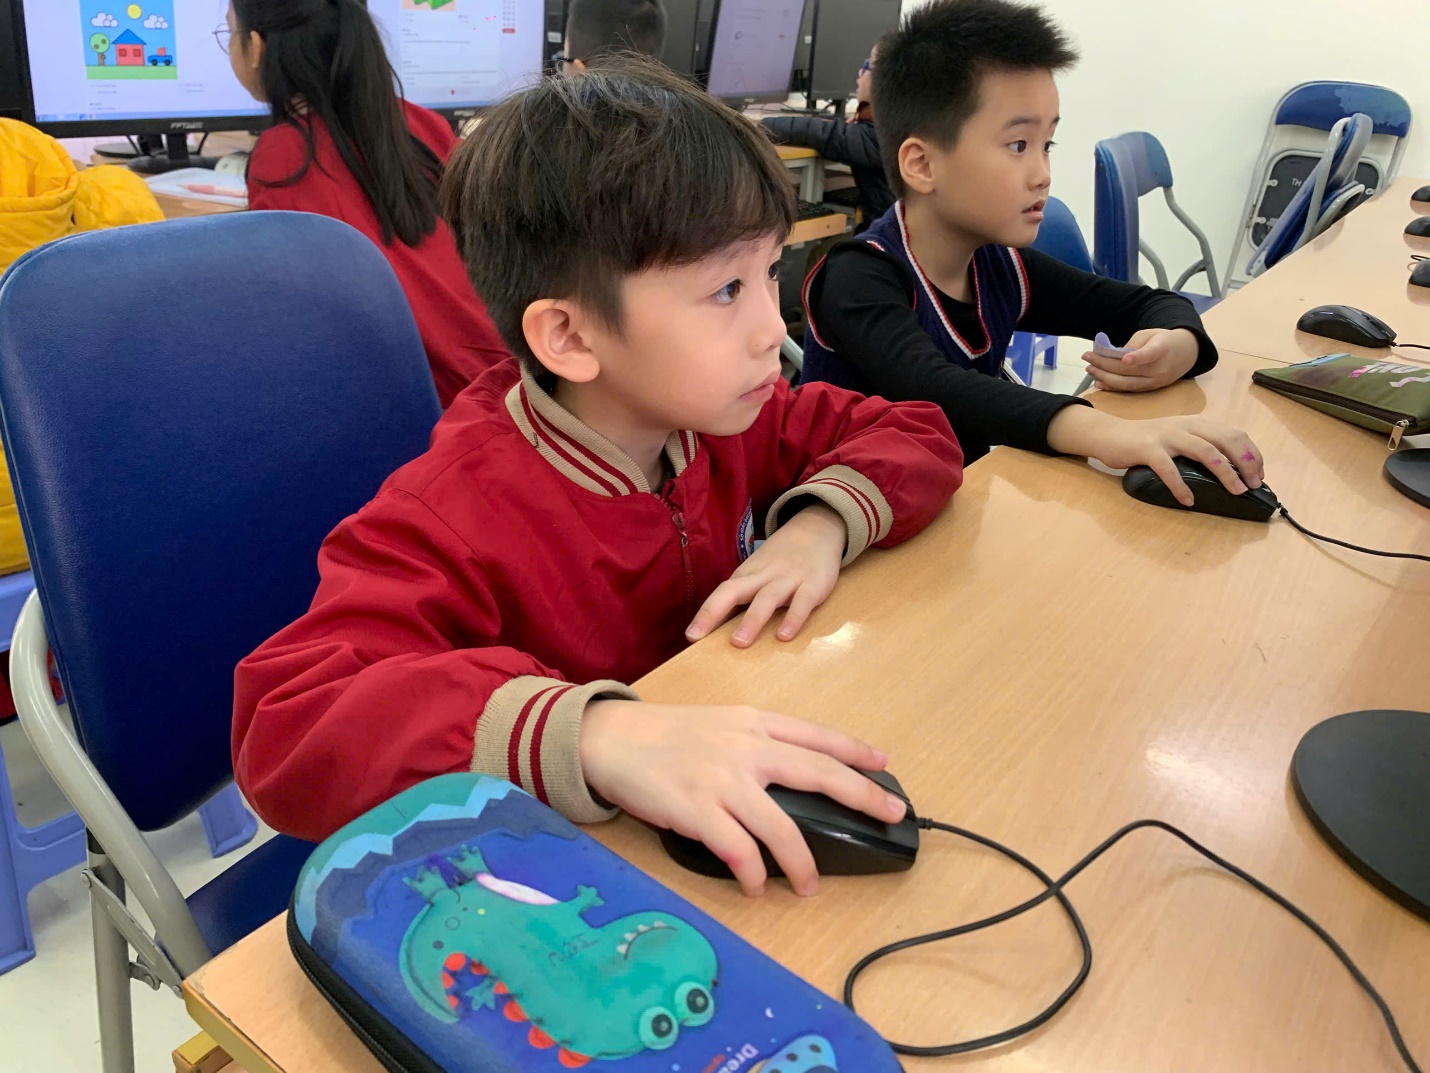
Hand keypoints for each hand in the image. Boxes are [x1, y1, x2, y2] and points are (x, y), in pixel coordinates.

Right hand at [580, 700, 906, 896]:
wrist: (609, 738)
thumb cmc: (663, 733)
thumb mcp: (717, 723)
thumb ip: (753, 742)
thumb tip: (790, 776)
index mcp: (753, 722)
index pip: (816, 735)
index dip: (854, 751)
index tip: (883, 765)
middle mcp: (746, 747)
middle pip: (818, 772)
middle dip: (861, 795)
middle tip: (891, 816)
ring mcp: (722, 779)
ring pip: (781, 826)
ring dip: (802, 862)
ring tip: (810, 886)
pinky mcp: (697, 810)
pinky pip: (739, 851)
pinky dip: (752, 875)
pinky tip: (756, 888)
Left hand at [685, 503, 845, 647]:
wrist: (817, 531)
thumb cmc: (781, 562)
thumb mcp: (758, 575)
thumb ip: (741, 599)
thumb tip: (716, 629)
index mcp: (747, 576)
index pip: (722, 593)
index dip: (705, 613)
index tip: (691, 636)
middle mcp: (764, 576)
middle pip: (735, 590)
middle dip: (715, 612)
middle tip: (700, 640)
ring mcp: (788, 579)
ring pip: (767, 598)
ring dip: (752, 620)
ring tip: (740, 643)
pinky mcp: (814, 584)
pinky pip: (802, 602)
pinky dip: (793, 618)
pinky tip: (784, 636)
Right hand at [1046, 407, 1264, 505]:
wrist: (1108, 434)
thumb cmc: (1145, 441)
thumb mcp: (1177, 437)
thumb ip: (1198, 447)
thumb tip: (1227, 473)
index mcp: (1197, 423)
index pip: (1234, 434)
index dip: (1252, 454)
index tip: (1259, 475)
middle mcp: (1186, 426)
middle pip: (1226, 440)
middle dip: (1246, 463)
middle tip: (1253, 485)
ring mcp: (1167, 436)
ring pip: (1206, 451)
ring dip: (1225, 473)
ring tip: (1235, 492)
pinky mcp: (1147, 449)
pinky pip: (1169, 469)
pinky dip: (1181, 486)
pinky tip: (1188, 500)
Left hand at [1082, 328, 1199, 391]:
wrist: (1186, 354)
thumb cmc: (1163, 340)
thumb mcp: (1150, 334)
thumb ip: (1132, 345)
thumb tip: (1111, 356)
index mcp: (1162, 348)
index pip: (1150, 354)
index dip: (1138, 357)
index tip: (1124, 358)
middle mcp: (1160, 368)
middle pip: (1128, 370)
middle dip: (1104, 364)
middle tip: (1087, 356)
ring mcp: (1155, 381)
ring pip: (1126, 383)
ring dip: (1104, 377)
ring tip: (1089, 369)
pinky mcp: (1150, 389)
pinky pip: (1129, 390)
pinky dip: (1112, 387)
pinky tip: (1098, 382)